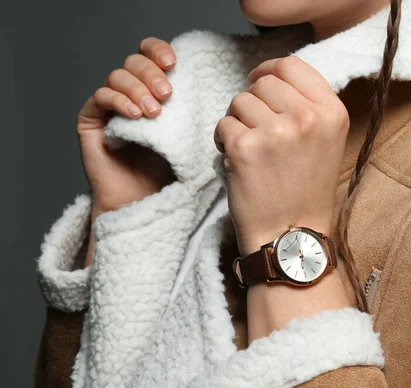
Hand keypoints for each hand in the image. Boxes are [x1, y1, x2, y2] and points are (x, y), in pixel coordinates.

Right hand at [77, 37, 177, 220]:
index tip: (173, 62)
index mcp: (152, 89)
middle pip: (133, 61)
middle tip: (167, 94)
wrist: (143, 202)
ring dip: (137, 89)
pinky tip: (135, 115)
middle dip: (151, 73)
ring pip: (117, 76)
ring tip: (154, 112)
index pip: (150, 55)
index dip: (158, 50)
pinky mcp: (90, 120)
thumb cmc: (168, 170)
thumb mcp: (188, 134)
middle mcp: (128, 93)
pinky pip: (100, 97)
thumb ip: (192, 108)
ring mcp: (108, 106)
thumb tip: (208, 82)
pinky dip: (118, 100)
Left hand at [214, 56, 349, 255]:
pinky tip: (239, 163)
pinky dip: (224, 142)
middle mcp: (307, 117)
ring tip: (252, 151)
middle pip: (263, 82)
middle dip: (253, 103)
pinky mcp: (245, 148)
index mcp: (332, 112)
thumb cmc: (305, 190)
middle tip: (258, 132)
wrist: (291, 236)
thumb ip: (308, 104)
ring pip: (239, 101)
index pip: (290, 65)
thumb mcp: (326, 140)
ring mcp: (276, 132)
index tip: (258, 82)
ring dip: (238, 122)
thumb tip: (272, 74)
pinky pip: (223, 125)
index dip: (268, 70)